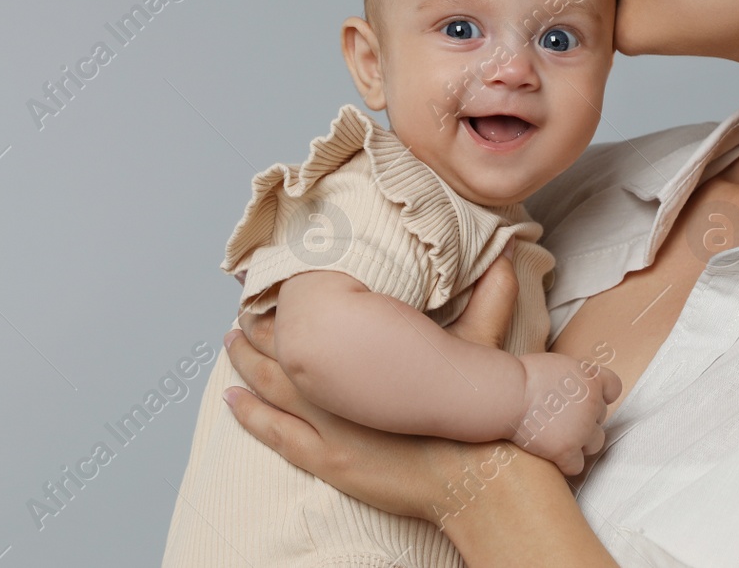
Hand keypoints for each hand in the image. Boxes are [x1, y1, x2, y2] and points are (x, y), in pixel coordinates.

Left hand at [225, 247, 535, 522]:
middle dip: (261, 320)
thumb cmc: (477, 418)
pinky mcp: (329, 461)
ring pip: (272, 386)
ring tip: (231, 338)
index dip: (292, 293)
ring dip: (248, 360)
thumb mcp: (481, 348)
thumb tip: (507, 259)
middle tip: (243, 299)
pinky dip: (250, 415)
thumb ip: (490, 300)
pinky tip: (231, 399)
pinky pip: (276, 434)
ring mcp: (329, 426)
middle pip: (286, 345)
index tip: (275, 272)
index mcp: (368, 354)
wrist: (479, 478)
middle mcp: (340, 386)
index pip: (316, 315)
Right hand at [510, 352, 621, 475]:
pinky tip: (551, 457)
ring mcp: (582, 429)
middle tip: (559, 418)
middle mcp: (592, 403)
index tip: (586, 399)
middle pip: (601, 417)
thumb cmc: (522, 376)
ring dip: (581, 443)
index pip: (614, 387)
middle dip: (584, 419)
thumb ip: (572, 378)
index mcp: (590, 378)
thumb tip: (572, 388)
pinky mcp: (567, 450)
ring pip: (595, 444)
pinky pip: (576, 466)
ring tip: (558, 438)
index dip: (602, 395)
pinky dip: (565, 464)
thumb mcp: (556, 365)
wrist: (507, 394)